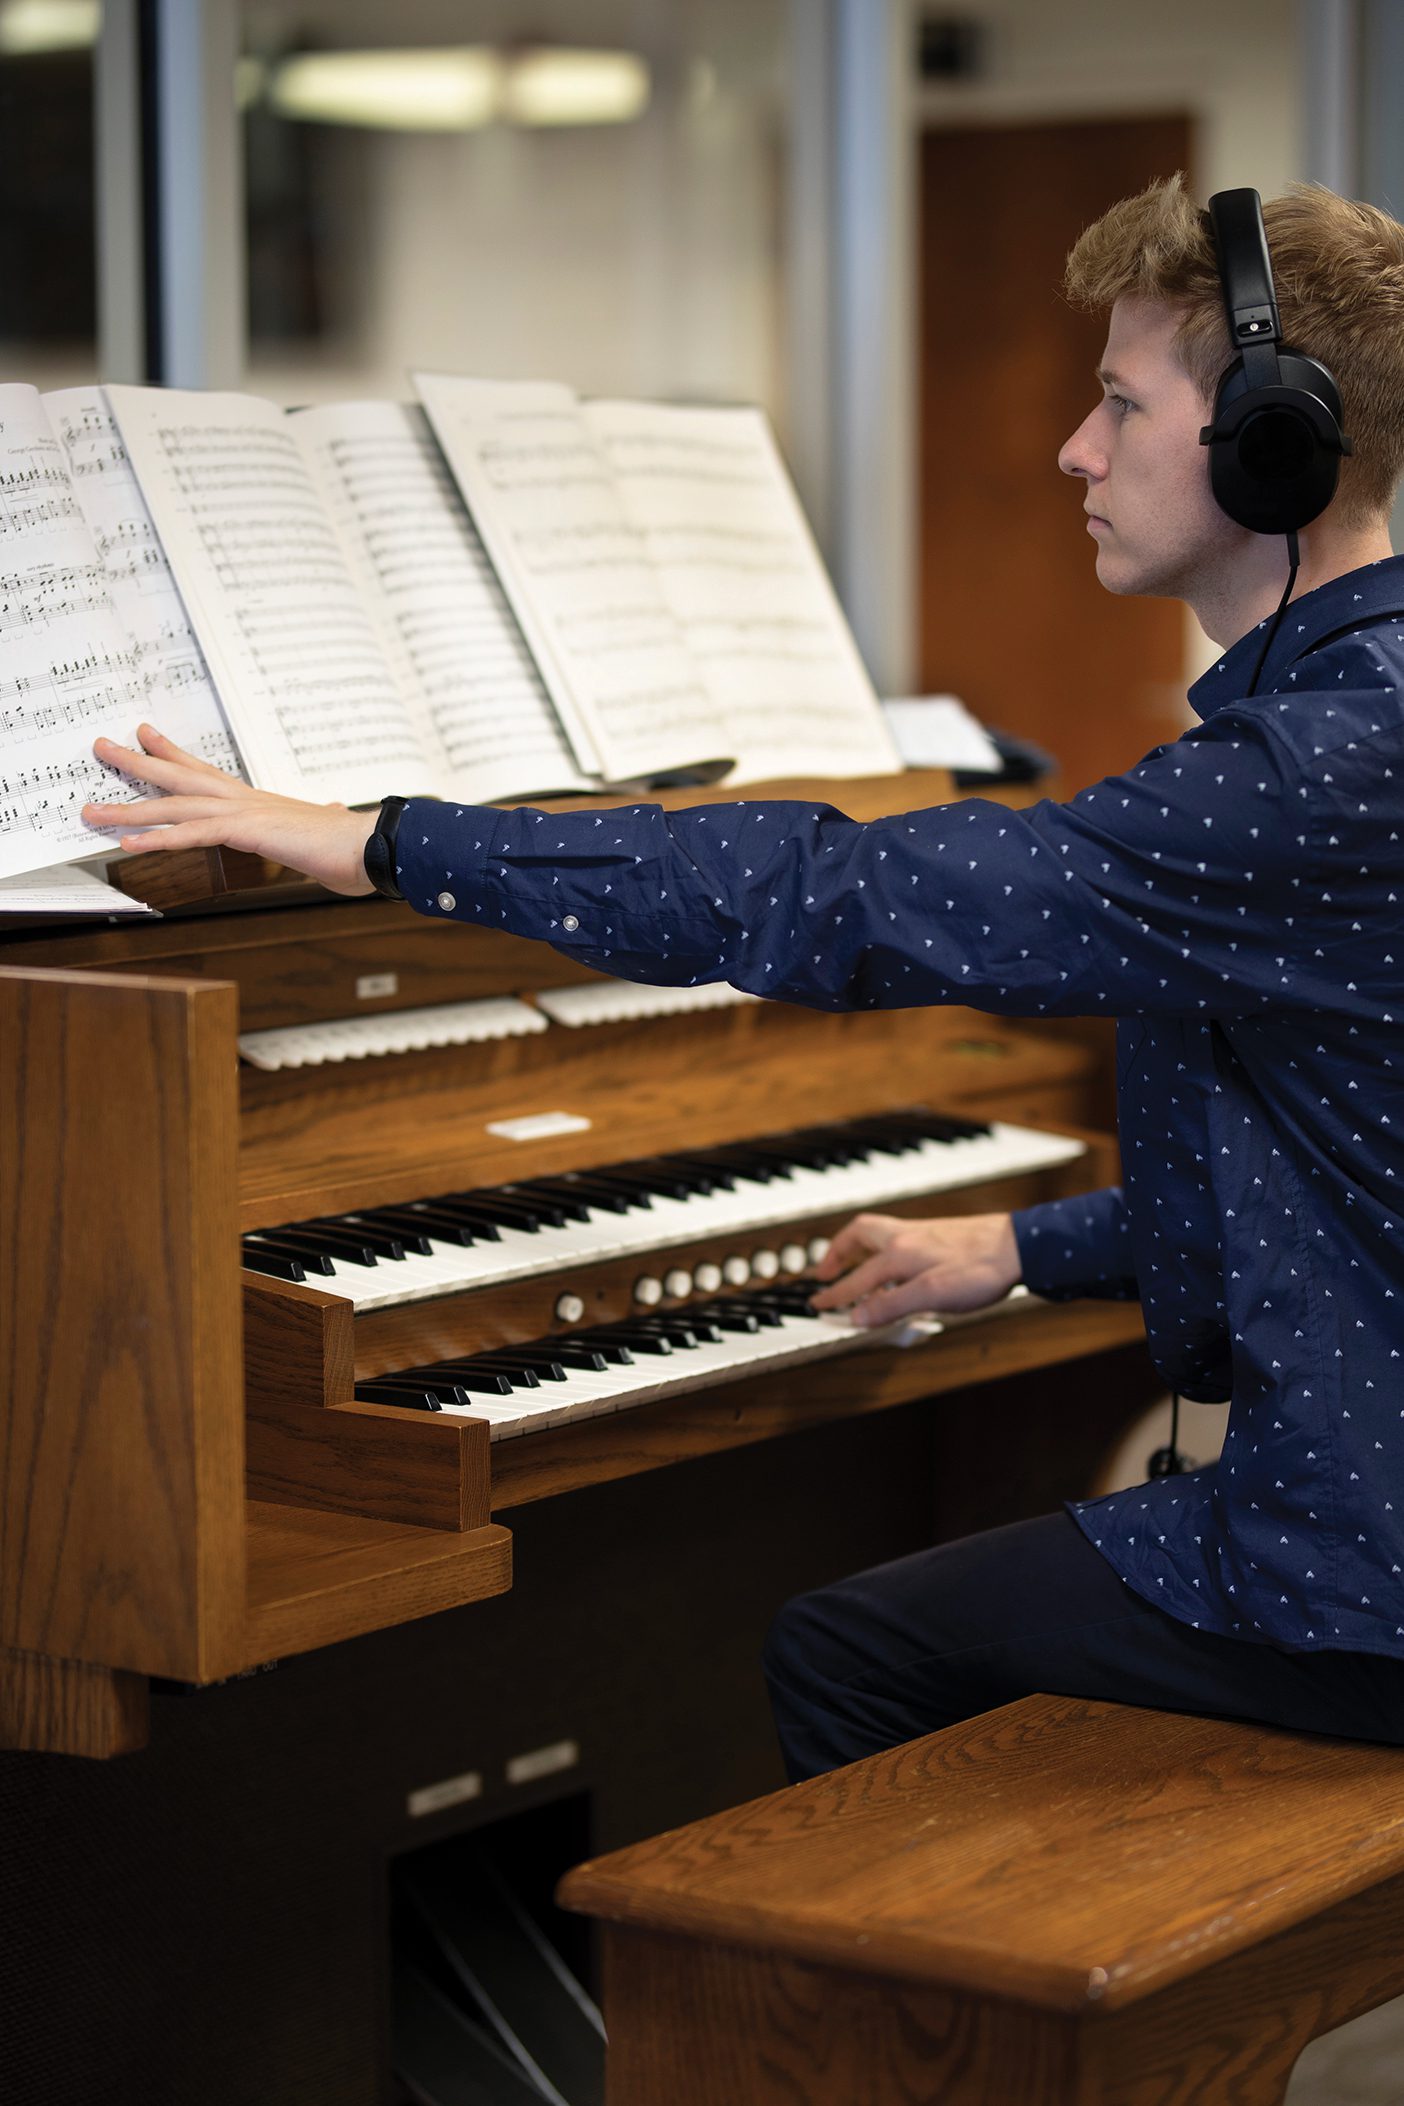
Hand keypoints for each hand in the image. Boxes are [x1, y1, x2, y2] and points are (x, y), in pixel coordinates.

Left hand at [83, 725, 377, 895]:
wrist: (372, 846)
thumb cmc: (354, 845)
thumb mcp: (328, 833)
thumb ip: (323, 823)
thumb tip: (335, 813)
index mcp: (259, 802)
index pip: (207, 771)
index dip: (173, 753)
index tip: (145, 735)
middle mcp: (245, 801)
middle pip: (180, 777)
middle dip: (137, 764)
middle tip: (102, 746)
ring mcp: (244, 813)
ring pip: (175, 805)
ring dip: (129, 808)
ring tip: (91, 811)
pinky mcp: (247, 831)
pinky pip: (193, 833)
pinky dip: (159, 837)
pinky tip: (129, 842)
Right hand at [809, 1210, 1019, 1327]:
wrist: (1019, 1246)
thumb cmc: (980, 1268)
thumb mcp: (931, 1294)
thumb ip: (890, 1305)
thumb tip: (856, 1317)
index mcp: (898, 1253)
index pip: (857, 1279)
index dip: (836, 1296)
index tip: (818, 1306)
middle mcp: (905, 1237)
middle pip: (858, 1237)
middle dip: (836, 1253)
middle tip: (824, 1272)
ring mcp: (922, 1233)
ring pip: (877, 1234)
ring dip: (858, 1247)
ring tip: (853, 1264)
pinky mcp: (939, 1235)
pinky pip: (897, 1237)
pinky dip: (883, 1248)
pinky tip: (896, 1264)